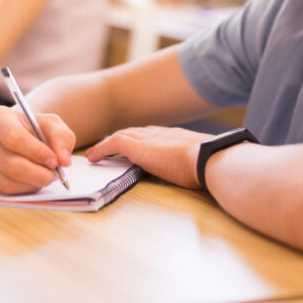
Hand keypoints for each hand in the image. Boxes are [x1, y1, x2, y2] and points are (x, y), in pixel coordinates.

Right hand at [0, 105, 76, 194]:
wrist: (17, 135)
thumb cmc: (33, 128)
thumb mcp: (51, 124)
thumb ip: (61, 137)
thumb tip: (63, 160)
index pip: (14, 138)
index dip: (36, 152)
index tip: (54, 161)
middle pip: (10, 164)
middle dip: (38, 173)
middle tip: (55, 174)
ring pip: (7, 181)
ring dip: (33, 183)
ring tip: (46, 176)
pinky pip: (4, 190)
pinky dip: (24, 189)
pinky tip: (32, 180)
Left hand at [86, 126, 210, 188]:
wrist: (207, 158)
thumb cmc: (209, 164)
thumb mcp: (201, 161)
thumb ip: (195, 162)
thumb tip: (201, 170)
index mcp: (176, 137)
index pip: (152, 135)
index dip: (140, 139)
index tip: (134, 145)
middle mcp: (160, 134)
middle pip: (134, 133)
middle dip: (120, 139)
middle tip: (108, 147)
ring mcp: (148, 139)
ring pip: (121, 136)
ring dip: (107, 145)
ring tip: (95, 154)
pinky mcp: (137, 147)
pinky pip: (113, 144)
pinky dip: (102, 150)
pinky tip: (93, 158)